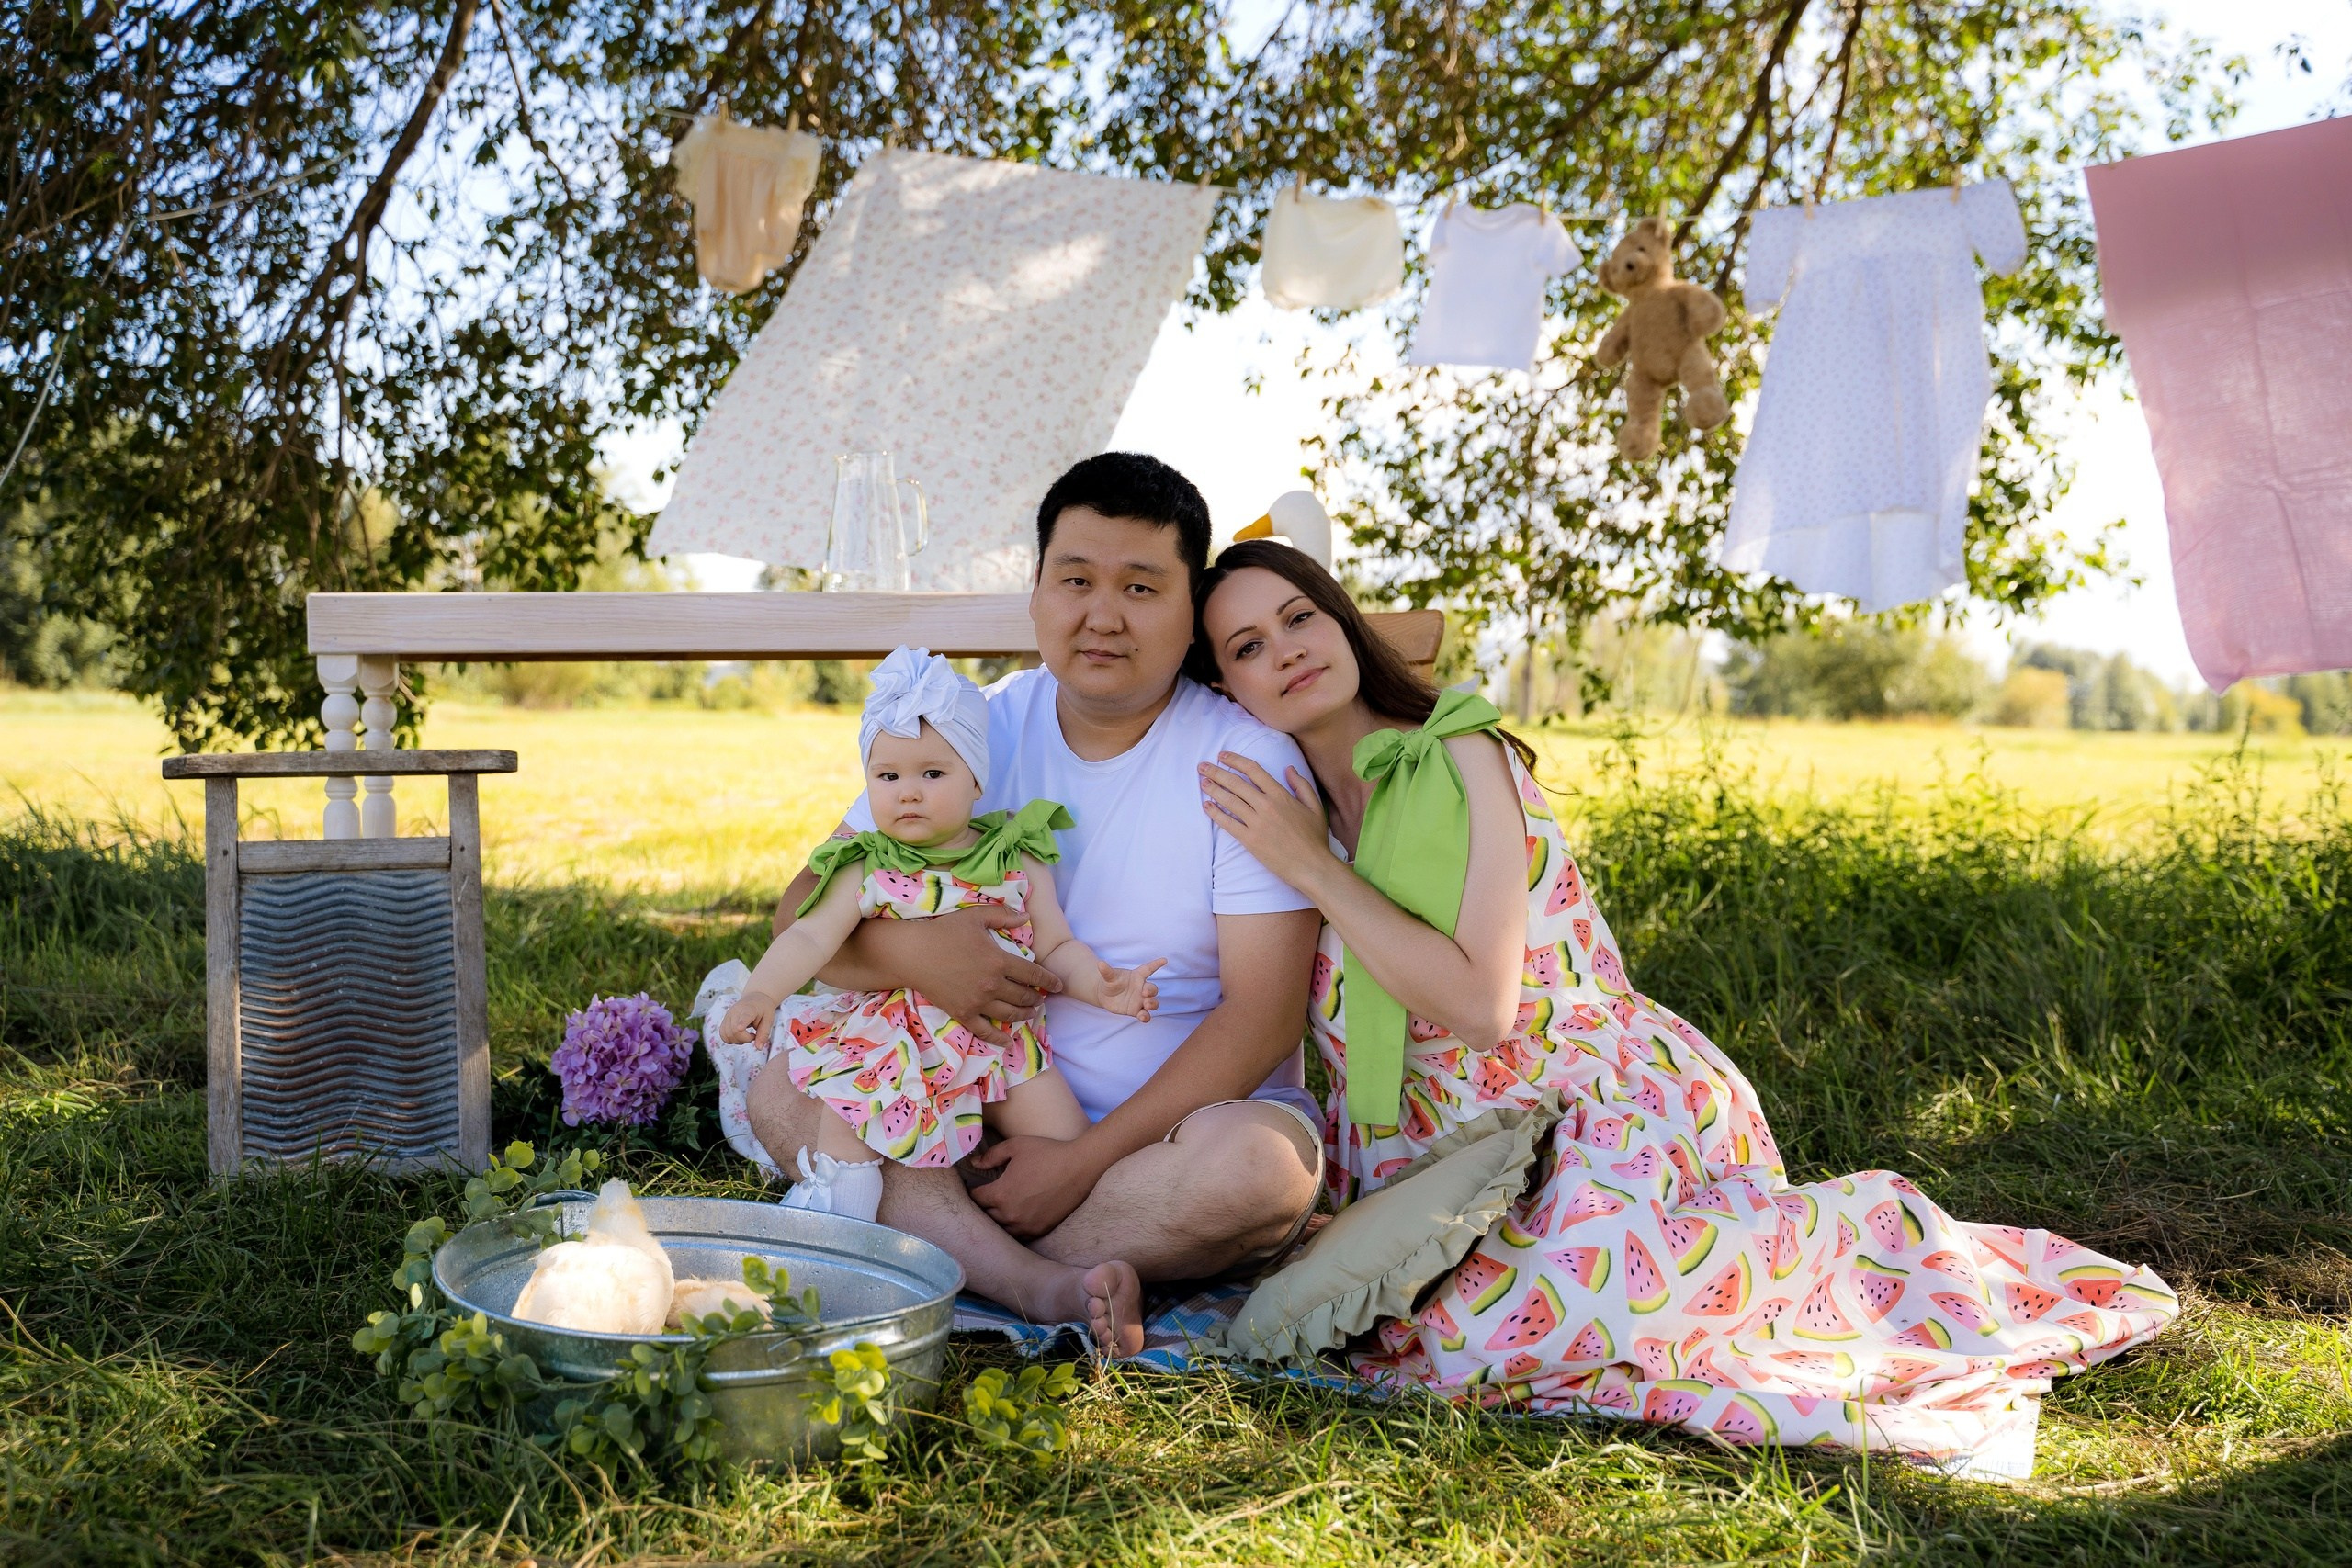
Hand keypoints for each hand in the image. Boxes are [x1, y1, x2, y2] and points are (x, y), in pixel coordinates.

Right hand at [718, 991, 778, 1045]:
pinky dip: (731, 1039)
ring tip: (747, 1035)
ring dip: (737, 1041)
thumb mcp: (769, 1020)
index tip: (740, 1028)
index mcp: (750, 1009)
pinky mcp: (724, 1020)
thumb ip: (764, 1034)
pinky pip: (723, 1035)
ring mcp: (728, 1015)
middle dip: (744, 1039)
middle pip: (734, 1030)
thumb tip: (759, 1048)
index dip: (741, 1023)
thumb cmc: (763, 1009)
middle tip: (754, 1036)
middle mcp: (736, 1011)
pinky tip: (740, 1035)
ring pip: (726, 1035)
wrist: (756, 998)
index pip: (745, 1016)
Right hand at [845, 904, 1062, 1047]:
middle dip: (1037, 998)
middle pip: (1023, 996)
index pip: (1033, 974)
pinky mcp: (962, 1013)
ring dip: (1024, 1015)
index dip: (1049, 980)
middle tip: (1042, 999)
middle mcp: (992, 985)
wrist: (914, 954)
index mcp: (999, 961)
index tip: (1059, 985)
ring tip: (1030, 1013)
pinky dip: (998, 1039)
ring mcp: (977, 1002)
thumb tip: (1026, 916)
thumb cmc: (944, 932)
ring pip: (1009, 1014)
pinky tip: (1008, 1043)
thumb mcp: (975, 917)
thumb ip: (1003, 916)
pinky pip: (984, 1031)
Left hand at [969, 1135, 1100, 1238]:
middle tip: (986, 1196)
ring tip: (1000, 1208)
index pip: (976, 1198)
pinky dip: (1013, 1227)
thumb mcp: (1015, 1146)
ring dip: (997, 1219)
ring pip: (1001, 1228)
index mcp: (1001, 1194)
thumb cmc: (1047, 1152)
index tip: (977, 1185)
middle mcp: (1010, 1215)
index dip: (974, 1190)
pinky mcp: (1040, 1230)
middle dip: (984, 1205)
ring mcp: (1026, 1225)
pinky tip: (1016, 1217)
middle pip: (986, 1216)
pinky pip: (1018, 1234)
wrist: (1079, 1166)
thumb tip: (974, 1164)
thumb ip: (991, 1156)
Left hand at [1095, 957, 1165, 1020]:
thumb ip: (1106, 971)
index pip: (1148, 969)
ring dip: (1152, 1004)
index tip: (1164, 959)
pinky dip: (1145, 1017)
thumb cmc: (1110, 982)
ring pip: (1152, 1003)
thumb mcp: (1108, 977)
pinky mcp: (1136, 1011)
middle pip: (1152, 989)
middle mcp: (1141, 988)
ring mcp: (1140, 1000)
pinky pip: (1145, 1015)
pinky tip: (1142, 1017)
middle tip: (1145, 992)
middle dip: (1151, 991)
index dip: (1156, 964)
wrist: (1105, 995)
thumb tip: (1100, 963)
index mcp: (1137, 976)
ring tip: (1146, 1004)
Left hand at [1199, 752, 1335, 888]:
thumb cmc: (1314, 838)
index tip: (1223, 756)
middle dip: (1217, 772)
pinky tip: (1206, 806)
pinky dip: (1215, 813)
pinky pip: (1227, 823)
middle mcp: (1266, 806)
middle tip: (1202, 766)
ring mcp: (1256, 823)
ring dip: (1213, 789)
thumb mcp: (1315, 807)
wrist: (1311, 866)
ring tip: (1202, 782)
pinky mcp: (1249, 840)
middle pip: (1236, 783)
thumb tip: (1289, 769)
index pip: (1253, 770)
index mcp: (1281, 795)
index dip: (1235, 760)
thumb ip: (1301, 786)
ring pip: (1229, 801)